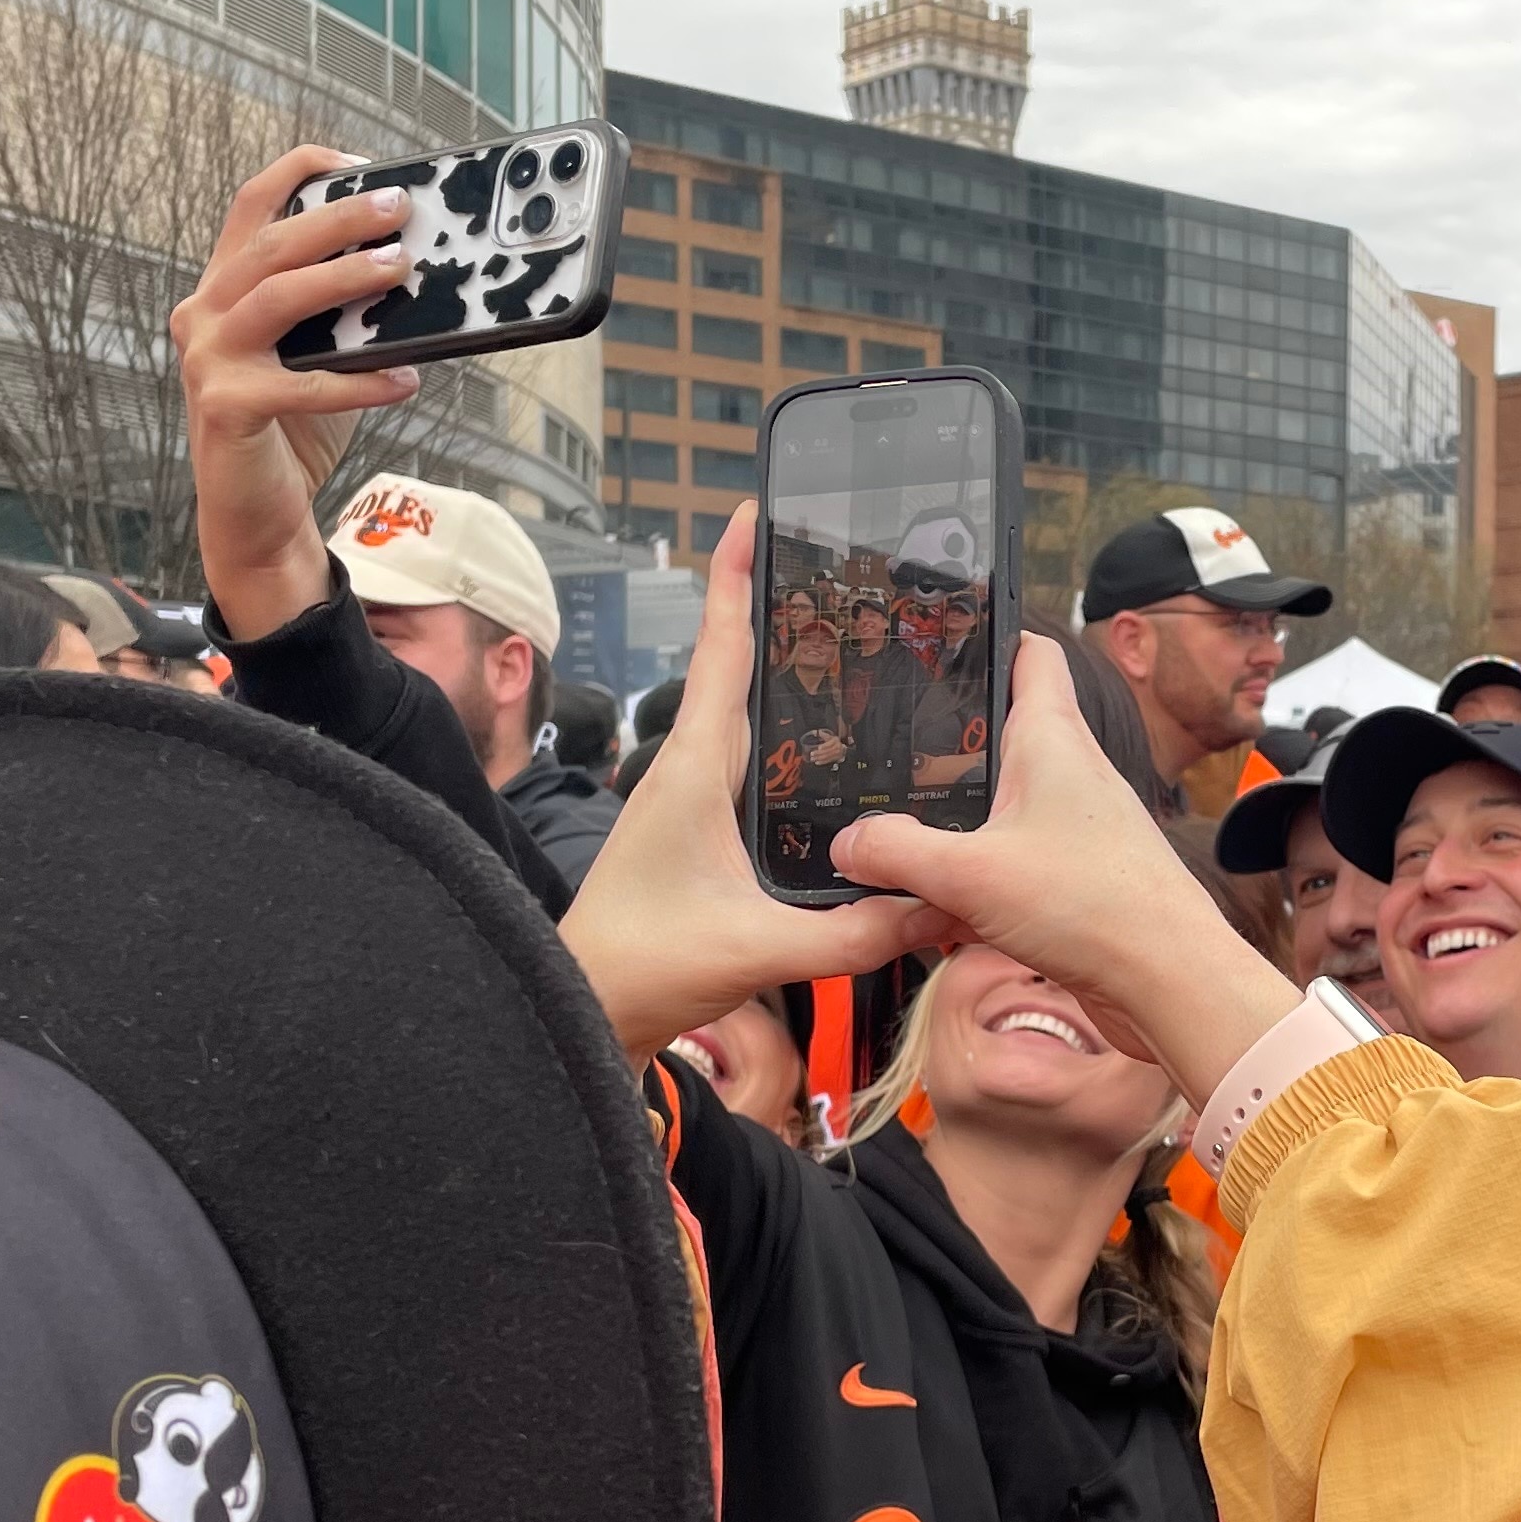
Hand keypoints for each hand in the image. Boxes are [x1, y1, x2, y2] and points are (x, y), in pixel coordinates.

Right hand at [172, 149, 423, 643]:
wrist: (257, 515)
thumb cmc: (294, 427)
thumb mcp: (324, 354)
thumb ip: (350, 313)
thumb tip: (420, 269)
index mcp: (223, 289)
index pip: (251, 208)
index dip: (300, 174)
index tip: (359, 164)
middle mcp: (203, 314)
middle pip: (271, 245)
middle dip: (338, 218)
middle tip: (400, 208)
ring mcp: (208, 359)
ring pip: (278, 297)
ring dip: (343, 278)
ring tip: (400, 268)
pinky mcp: (226, 407)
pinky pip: (302, 385)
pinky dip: (360, 382)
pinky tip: (408, 382)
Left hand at [559, 508, 952, 1064]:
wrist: (582, 1010)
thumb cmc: (643, 968)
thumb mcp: (759, 947)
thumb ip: (855, 931)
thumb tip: (939, 906)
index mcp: (695, 768)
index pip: (723, 649)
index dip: (740, 576)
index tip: (757, 511)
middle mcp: (689, 768)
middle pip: (739, 665)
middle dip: (779, 606)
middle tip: (833, 561)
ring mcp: (690, 798)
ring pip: (744, 711)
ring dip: (784, 669)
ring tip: (844, 633)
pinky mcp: (697, 830)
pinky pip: (749, 760)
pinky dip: (785, 732)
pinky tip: (824, 744)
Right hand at [829, 639, 1295, 1105]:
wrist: (1169, 982)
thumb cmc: (1098, 907)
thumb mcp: (970, 874)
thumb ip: (897, 853)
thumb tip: (848, 842)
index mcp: (1052, 739)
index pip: (1030, 654)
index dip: (990, 634)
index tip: (940, 638)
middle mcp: (1070, 774)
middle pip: (1001, 736)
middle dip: (946, 747)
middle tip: (885, 753)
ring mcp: (1076, 829)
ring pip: (1001, 810)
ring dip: (955, 827)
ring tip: (895, 840)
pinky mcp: (1077, 880)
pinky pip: (1011, 866)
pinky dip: (974, 882)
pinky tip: (937, 914)